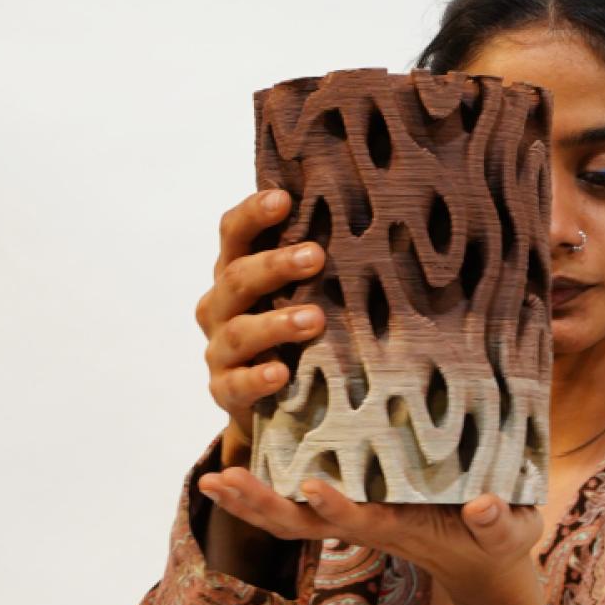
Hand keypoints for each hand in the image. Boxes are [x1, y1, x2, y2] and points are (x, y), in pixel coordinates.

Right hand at [196, 187, 327, 466]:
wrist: (269, 405)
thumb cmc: (293, 334)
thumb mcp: (304, 296)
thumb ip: (320, 268)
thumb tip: (384, 226)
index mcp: (236, 273)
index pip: (234, 234)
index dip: (253, 214)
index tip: (284, 199)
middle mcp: (221, 307)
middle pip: (236, 278)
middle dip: (274, 266)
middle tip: (316, 256)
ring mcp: (219, 350)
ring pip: (239, 331)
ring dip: (275, 323)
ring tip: (315, 320)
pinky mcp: (225, 391)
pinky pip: (236, 384)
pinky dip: (258, 378)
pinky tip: (282, 374)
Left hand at [197, 468, 553, 604]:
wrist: (483, 560)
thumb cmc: (498, 542)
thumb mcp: (510, 534)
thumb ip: (499, 524)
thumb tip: (485, 506)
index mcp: (403, 528)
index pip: (362, 520)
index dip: (336, 507)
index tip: (312, 485)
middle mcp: (368, 524)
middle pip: (304, 523)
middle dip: (263, 506)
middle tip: (221, 481)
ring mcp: (356, 517)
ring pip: (292, 517)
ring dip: (251, 501)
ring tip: (211, 479)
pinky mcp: (355, 505)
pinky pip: (301, 502)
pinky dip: (267, 487)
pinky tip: (239, 463)